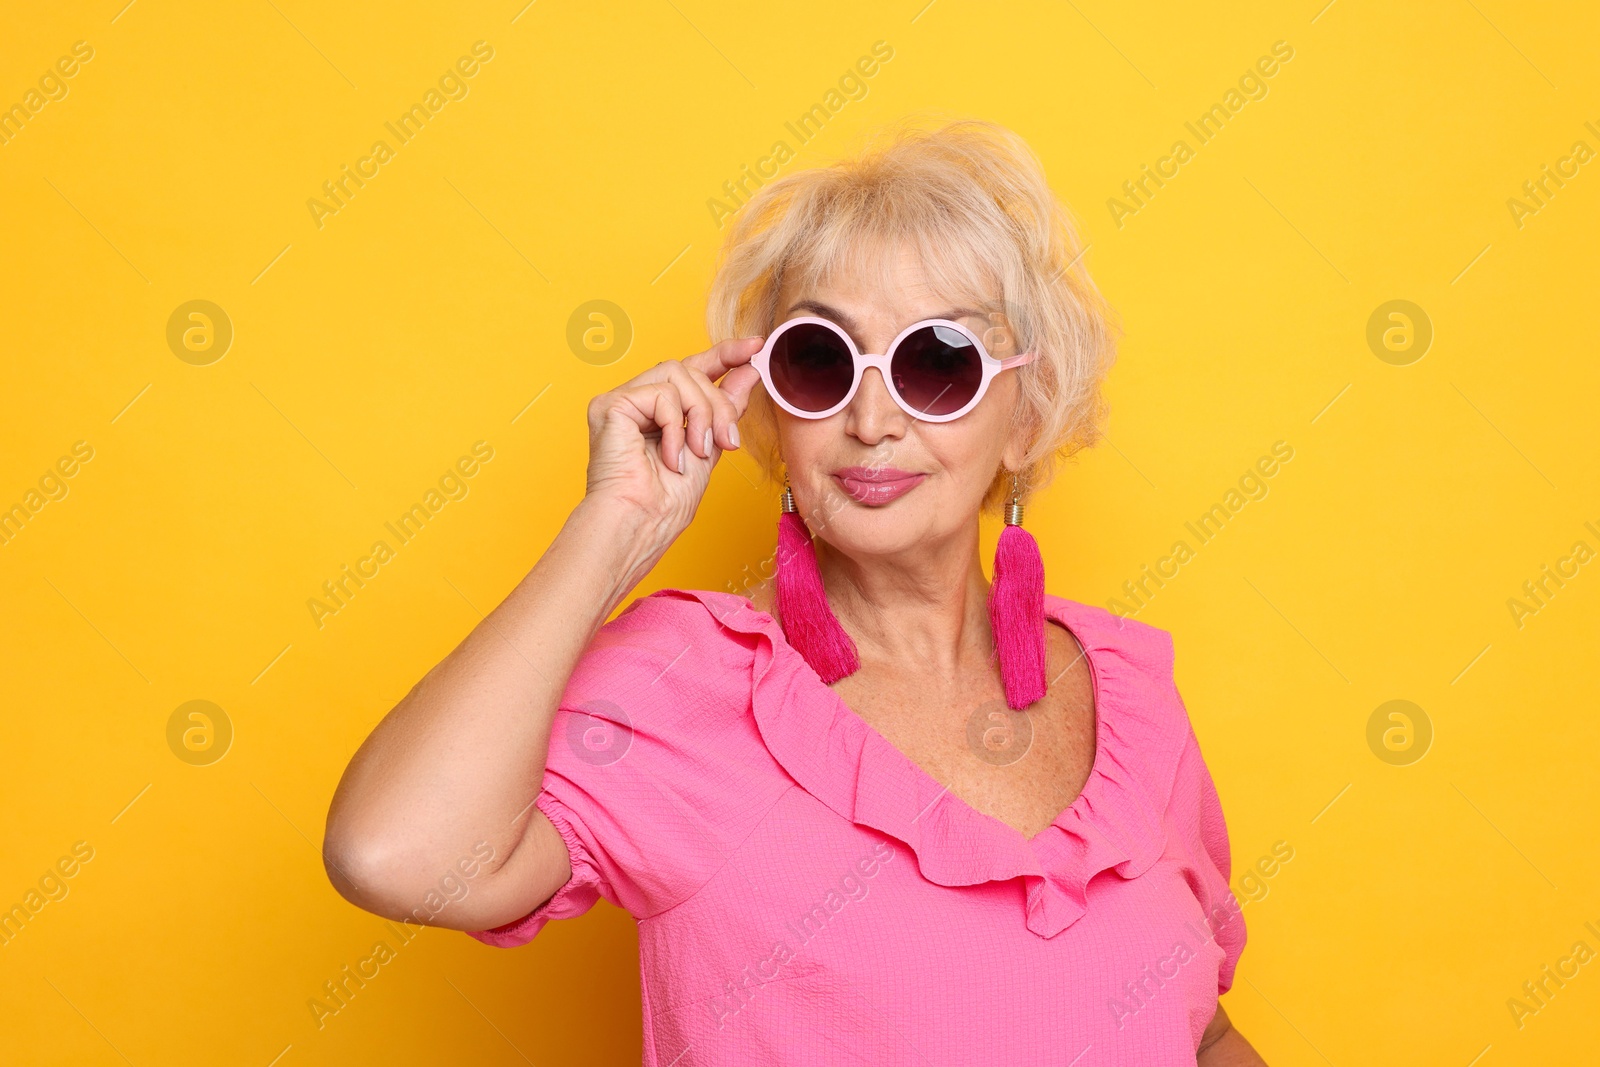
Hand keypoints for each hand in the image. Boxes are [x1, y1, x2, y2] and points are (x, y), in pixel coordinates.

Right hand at [583, 335, 763, 534]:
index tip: (756, 346)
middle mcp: (639, 401)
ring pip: (678, 374)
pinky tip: (672, 455)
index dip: (725, 354)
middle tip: (727, 442)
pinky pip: (660, 393)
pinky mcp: (609, 405)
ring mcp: (623, 401)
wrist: (643, 524)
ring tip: (697, 452)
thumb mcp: (711, 446)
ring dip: (701, 414)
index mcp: (661, 410)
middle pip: (691, 370)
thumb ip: (725, 407)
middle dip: (719, 405)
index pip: (694, 368)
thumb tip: (749, 370)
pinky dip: (676, 426)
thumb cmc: (667, 502)